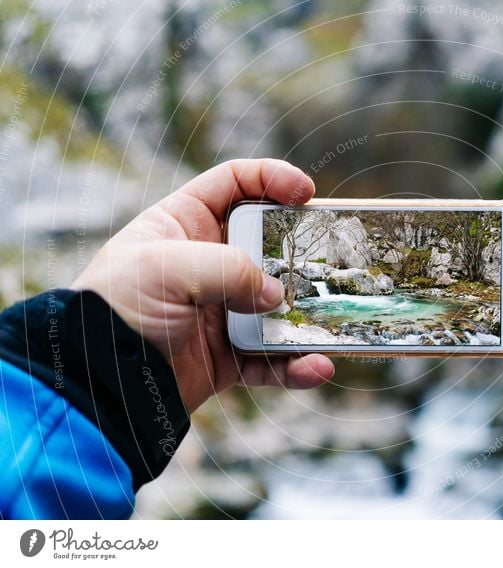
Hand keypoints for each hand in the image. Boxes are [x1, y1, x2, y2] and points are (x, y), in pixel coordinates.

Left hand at [72, 159, 333, 412]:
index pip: (234, 184)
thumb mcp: (169, 268)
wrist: (98, 381)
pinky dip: (296, 366)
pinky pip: (272, 359)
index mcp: (184, 224)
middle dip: (301, 252)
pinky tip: (317, 367)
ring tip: (331, 323)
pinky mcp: (228, 356)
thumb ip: (230, 269)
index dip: (272, 179)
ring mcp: (221, 311)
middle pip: (269, 246)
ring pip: (279, 307)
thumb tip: (276, 296)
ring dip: (308, 316)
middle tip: (328, 259)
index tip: (305, 192)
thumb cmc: (118, 307)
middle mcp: (207, 264)